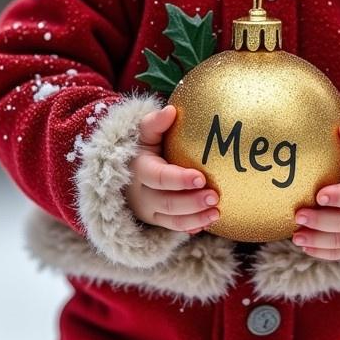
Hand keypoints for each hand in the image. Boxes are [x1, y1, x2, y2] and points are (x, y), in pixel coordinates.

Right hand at [124, 105, 220, 234]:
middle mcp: (141, 194)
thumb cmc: (142, 148)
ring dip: (195, 218)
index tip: (201, 178)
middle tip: (215, 197)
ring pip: (171, 221)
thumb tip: (171, 110)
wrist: (122, 172)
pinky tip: (209, 223)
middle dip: (192, 202)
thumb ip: (155, 122)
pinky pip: (173, 229)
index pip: (159, 178)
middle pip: (167, 203)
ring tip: (217, 213)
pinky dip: (190, 228)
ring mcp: (148, 211)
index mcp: (139, 170)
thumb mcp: (144, 133)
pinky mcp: (155, 221)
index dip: (179, 180)